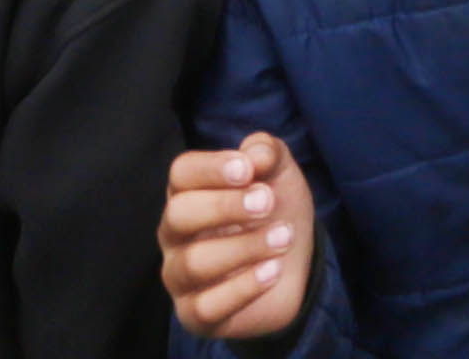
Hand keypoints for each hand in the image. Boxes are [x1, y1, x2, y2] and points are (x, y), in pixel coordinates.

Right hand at [160, 133, 312, 341]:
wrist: (294, 266)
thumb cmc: (275, 212)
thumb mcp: (280, 174)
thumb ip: (268, 153)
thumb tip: (255, 155)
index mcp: (188, 192)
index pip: (181, 173)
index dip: (211, 169)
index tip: (248, 170)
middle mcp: (174, 234)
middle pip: (178, 215)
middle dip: (225, 207)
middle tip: (267, 203)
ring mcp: (180, 276)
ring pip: (194, 263)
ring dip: (245, 247)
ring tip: (283, 238)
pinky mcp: (194, 314)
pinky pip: (205, 306)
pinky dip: (243, 288)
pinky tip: (273, 271)